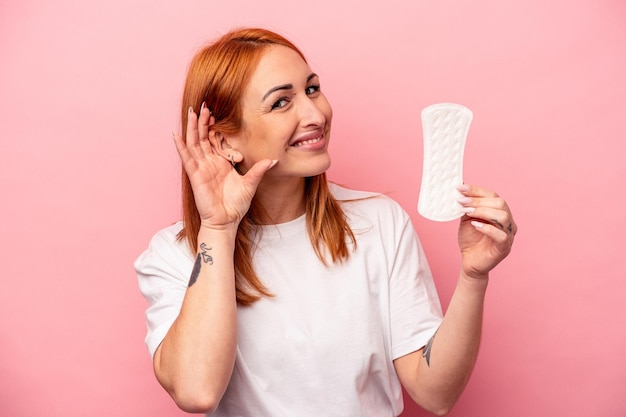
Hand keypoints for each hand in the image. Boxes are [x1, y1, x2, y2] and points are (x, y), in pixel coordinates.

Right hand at [173, 104, 276, 229]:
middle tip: (205, 104)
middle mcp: (209, 163)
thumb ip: (259, 170)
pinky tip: (176, 134)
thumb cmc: (236, 205)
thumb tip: (274, 160)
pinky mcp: (195, 175)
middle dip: (204, 121)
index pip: (216, 140)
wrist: (226, 221)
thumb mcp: (250, 184)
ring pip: (194, 143)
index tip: (218, 111)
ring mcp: (201, 168)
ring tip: (193, 112)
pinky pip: (186, 158)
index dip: (216, 126)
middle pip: (203, 137)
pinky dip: (181, 146)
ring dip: (193, 128)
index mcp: (221, 163)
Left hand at [456, 184, 516, 278]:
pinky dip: (488, 228)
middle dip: (479, 200)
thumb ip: (467, 206)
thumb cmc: (470, 240)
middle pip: (500, 203)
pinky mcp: (505, 248)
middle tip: (462, 201)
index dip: (476, 190)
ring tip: (467, 212)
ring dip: (483, 211)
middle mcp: (508, 221)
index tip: (460, 188)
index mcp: (500, 212)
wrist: (469, 262)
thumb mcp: (466, 219)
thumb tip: (460, 188)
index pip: (493, 195)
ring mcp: (508, 234)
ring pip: (503, 216)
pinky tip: (475, 225)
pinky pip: (501, 235)